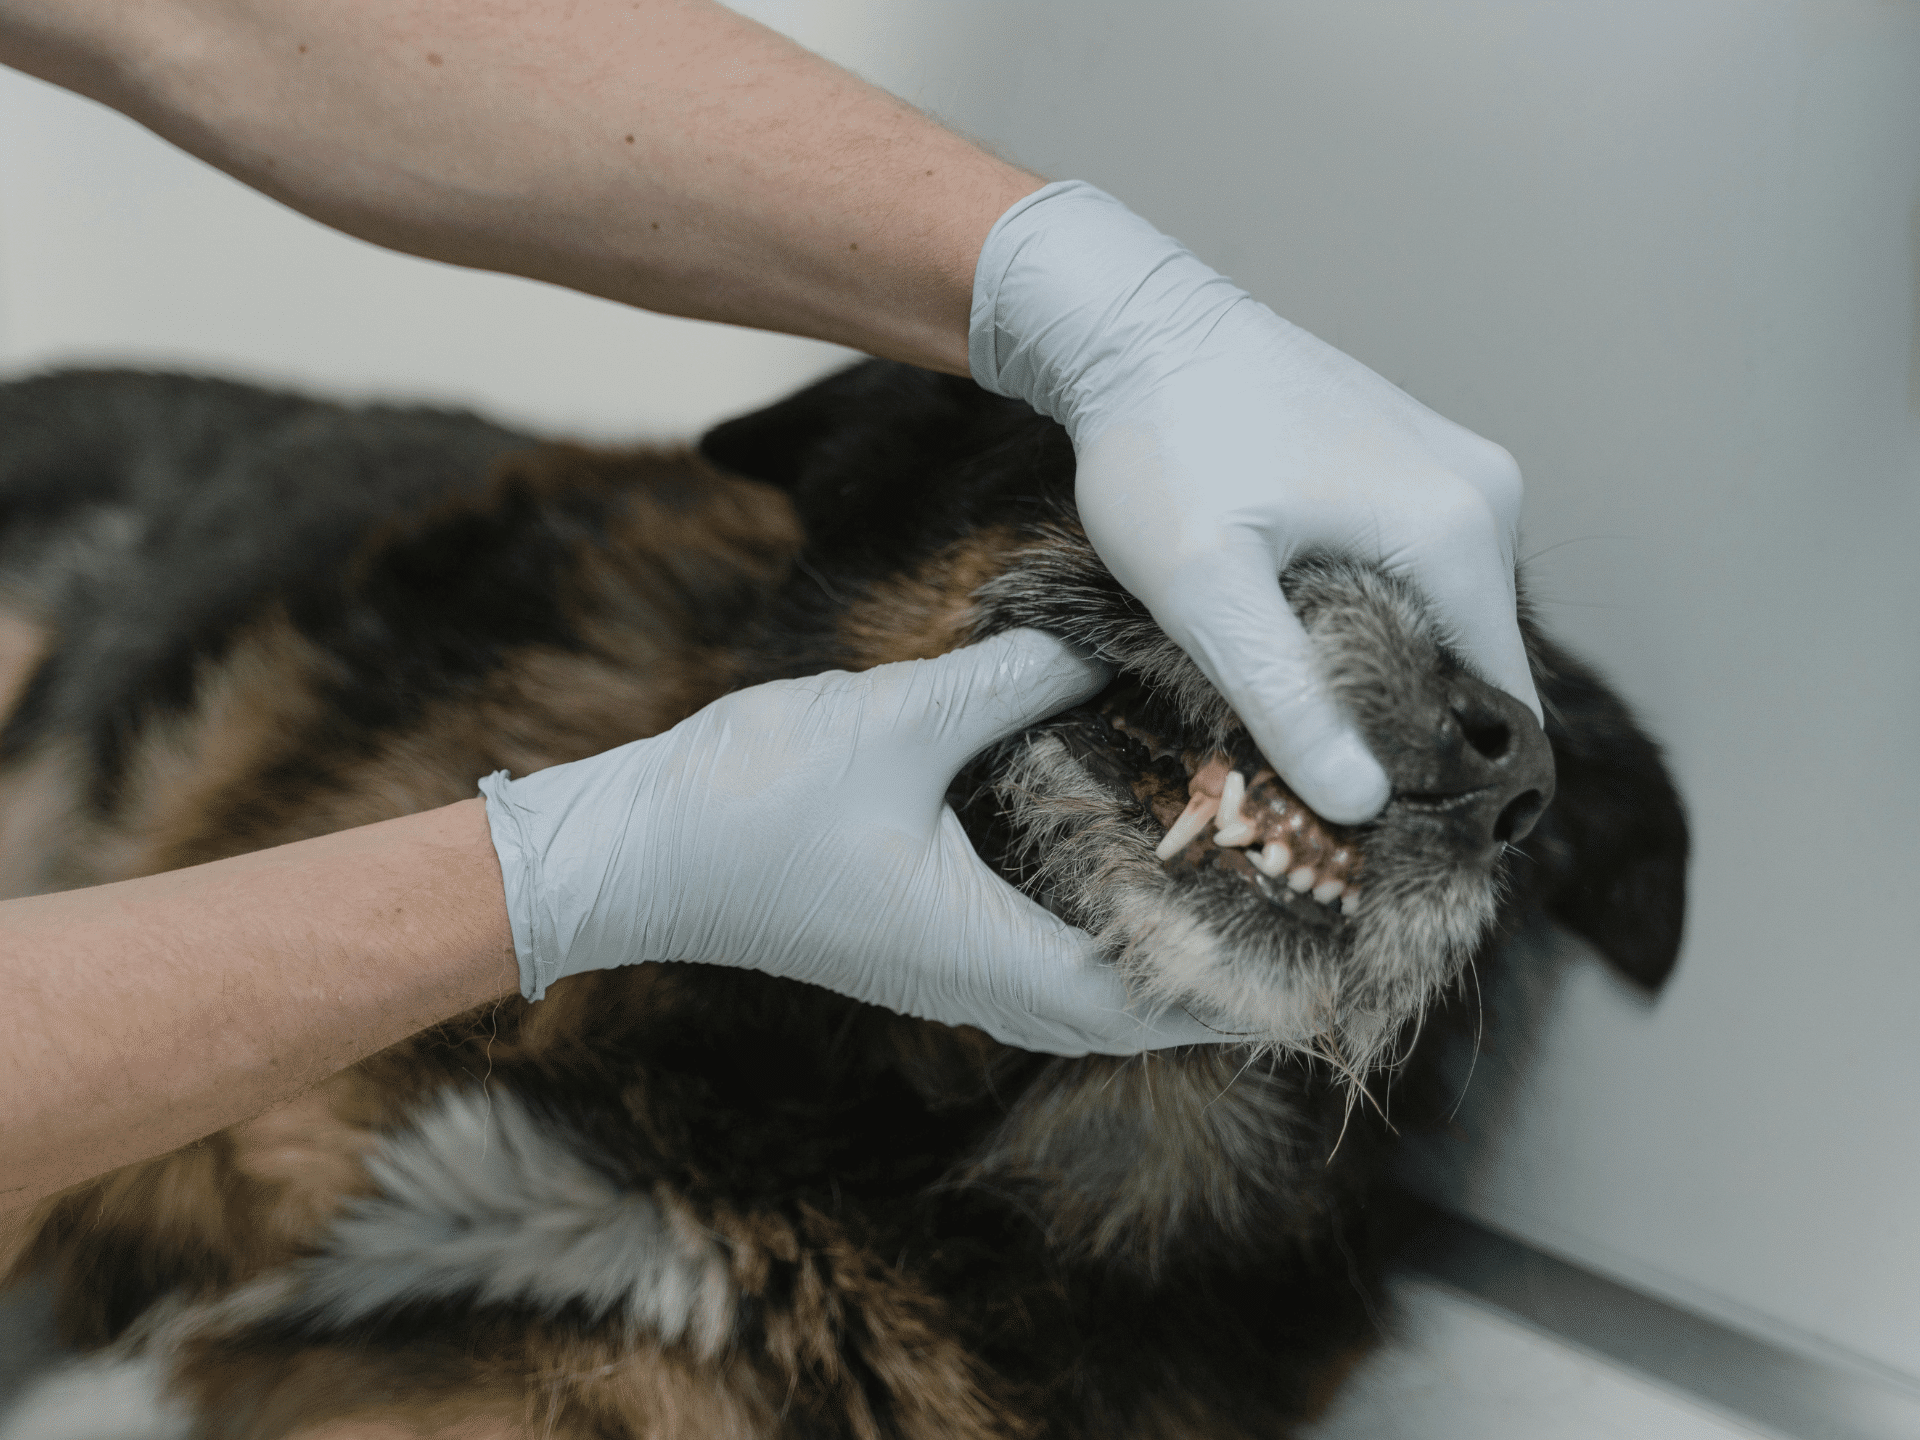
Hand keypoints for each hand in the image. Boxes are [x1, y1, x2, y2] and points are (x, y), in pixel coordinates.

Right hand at [479, 629, 1223, 1054]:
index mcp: (978, 952)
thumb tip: (1106, 646)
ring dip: (1146, 959)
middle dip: (1206, 979)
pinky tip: (1109, 872)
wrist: (631, 849)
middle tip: (1282, 917)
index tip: (1307, 950)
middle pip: (1117, 1011)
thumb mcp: (898, 721)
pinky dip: (1087, 935)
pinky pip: (1028, 964)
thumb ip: (1013, 680)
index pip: (1139, 1000)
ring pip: (1071, 992)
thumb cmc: (752, 799)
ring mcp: (934, 972)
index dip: (1229, 984)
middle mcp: (966, 984)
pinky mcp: (910, 946)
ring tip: (1218, 898)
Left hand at [970, 182, 1539, 824]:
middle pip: (1479, 661)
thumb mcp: (1206, 590)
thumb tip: (1364, 803)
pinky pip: (1423, 569)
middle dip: (1411, 727)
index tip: (1380, 823)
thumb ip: (1286, 698)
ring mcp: (1456, 470)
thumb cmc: (1162, 445)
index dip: (1450, 773)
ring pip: (1447, 617)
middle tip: (1320, 777)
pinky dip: (1378, 616)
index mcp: (1456, 530)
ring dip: (1389, 670)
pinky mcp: (1417, 460)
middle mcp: (1483, 496)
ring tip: (1303, 711)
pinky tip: (1304, 638)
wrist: (1131, 326)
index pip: (1503, 698)